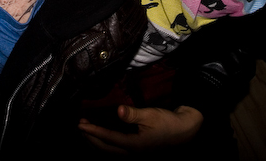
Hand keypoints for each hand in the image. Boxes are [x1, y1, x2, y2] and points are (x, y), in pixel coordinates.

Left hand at [78, 105, 203, 153]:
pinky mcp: (137, 152)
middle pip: (105, 150)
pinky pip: (116, 151)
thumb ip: (133, 114)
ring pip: (110, 152)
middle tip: (80, 126)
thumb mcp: (151, 115)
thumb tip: (118, 110)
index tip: (80, 125)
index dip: (93, 132)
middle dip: (91, 139)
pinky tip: (102, 137)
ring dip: (97, 143)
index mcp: (135, 146)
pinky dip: (106, 144)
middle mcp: (132, 154)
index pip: (108, 139)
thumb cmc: (168, 122)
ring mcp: (135, 155)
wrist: (185, 131)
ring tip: (87, 131)